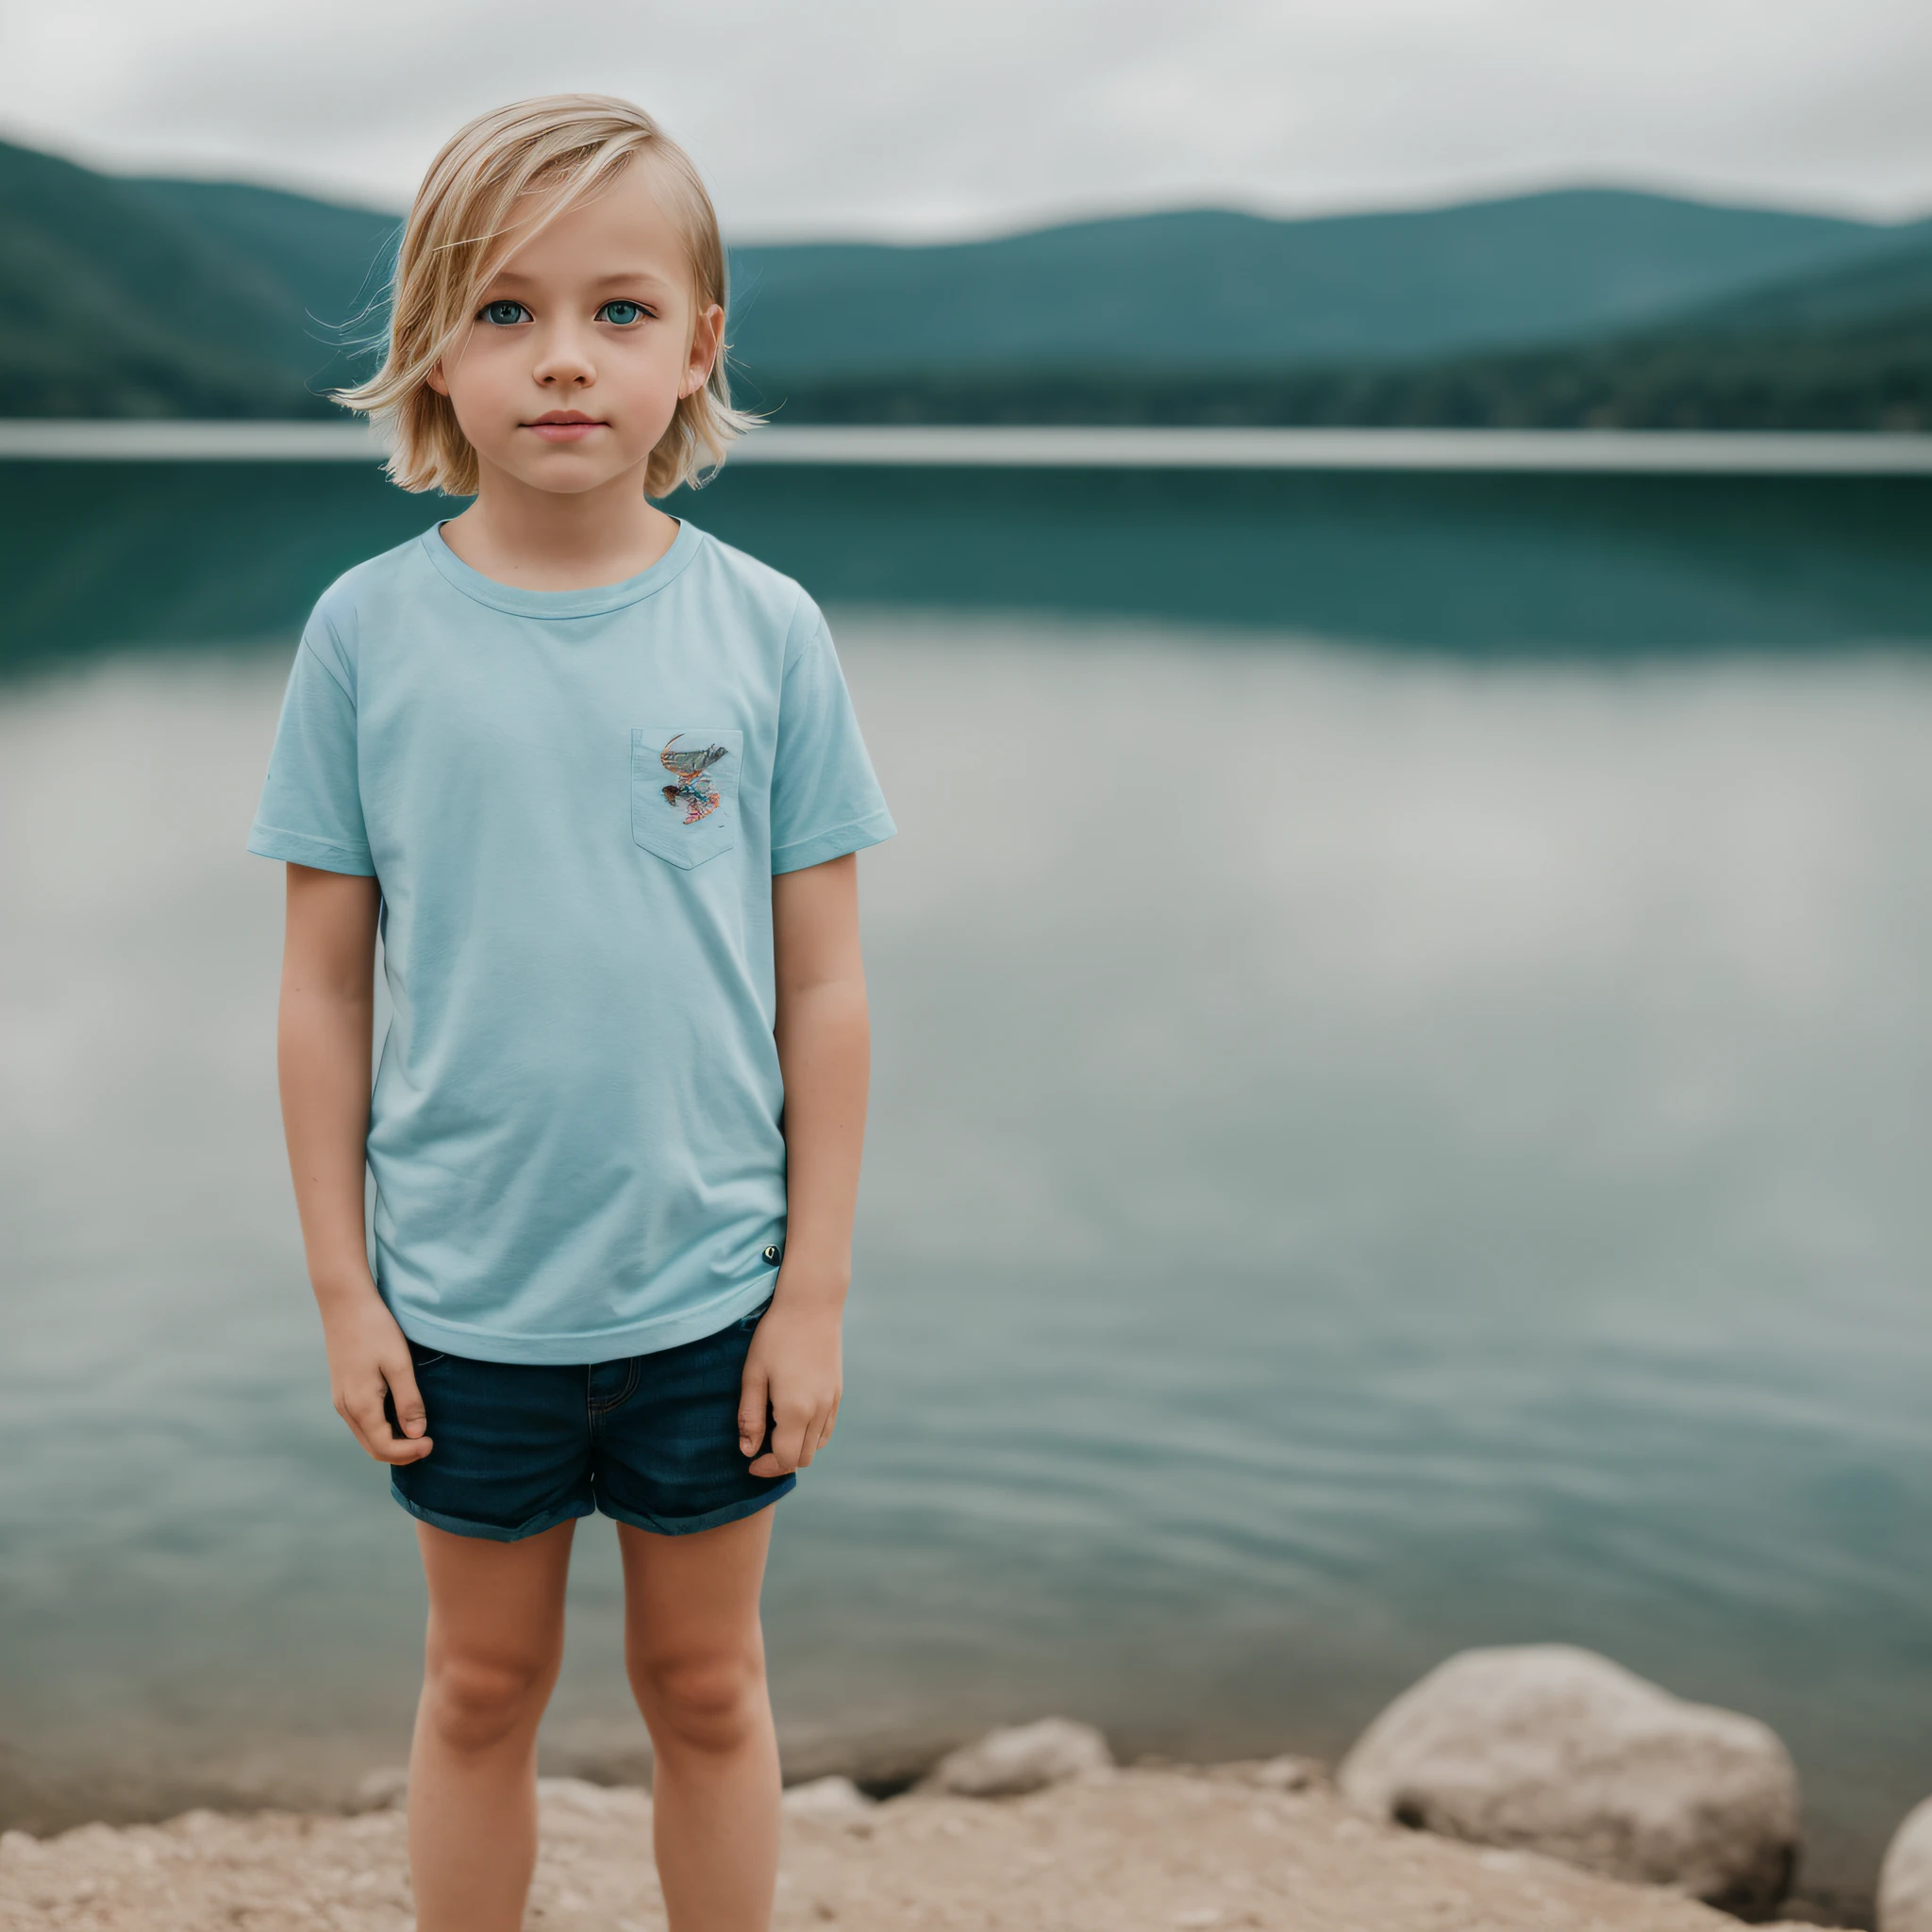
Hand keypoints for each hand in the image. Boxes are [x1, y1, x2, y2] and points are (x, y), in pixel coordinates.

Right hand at [317, 1281, 433, 1464]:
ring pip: (366, 1437)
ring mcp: (341, 1400)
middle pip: (372, 1448)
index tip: (432, 1443)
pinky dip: (380, 1429)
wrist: (345, 1304)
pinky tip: (399, 1417)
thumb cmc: (375, 1329)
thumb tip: (416, 1434)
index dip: (409, 1452)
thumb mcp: (399, 1364)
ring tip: (417, 1433)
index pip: (384, 1447)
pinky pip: (361, 1422)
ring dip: (390, 1442)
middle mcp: (346, 1409)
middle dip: (400, 1453)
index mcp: (360, 1405)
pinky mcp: (342, 1391)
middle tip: (427, 1444)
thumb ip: (408, 1401)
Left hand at [738, 1288, 841, 1476]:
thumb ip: (750, 1416)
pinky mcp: (838, 1392)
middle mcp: (819, 1411)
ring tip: (776, 1433)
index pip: (785, 1459)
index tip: (749, 1461)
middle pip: (804, 1458)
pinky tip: (794, 1419)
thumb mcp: (753, 1375)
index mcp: (796, 1410)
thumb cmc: (775, 1336)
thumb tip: (748, 1451)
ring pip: (818, 1445)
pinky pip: (827, 1428)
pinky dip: (811, 1435)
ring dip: (797, 1448)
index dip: (766, 1467)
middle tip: (760, 1449)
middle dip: (780, 1461)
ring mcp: (832, 1402)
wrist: (812, 1304)